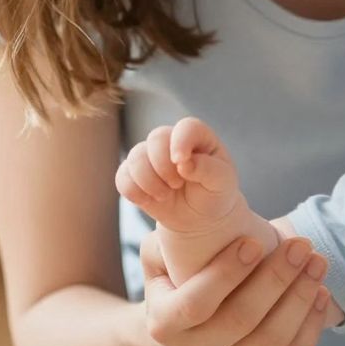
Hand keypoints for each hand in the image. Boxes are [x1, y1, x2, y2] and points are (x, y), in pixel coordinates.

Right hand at [116, 119, 242, 237]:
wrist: (201, 217)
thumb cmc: (215, 193)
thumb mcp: (222, 182)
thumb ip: (208, 169)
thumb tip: (184, 164)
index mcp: (197, 136)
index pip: (186, 127)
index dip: (180, 142)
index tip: (182, 163)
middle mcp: (171, 140)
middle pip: (156, 138)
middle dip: (164, 167)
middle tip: (177, 185)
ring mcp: (150, 156)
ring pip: (135, 158)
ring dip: (149, 182)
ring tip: (165, 195)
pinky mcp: (134, 174)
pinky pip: (122, 178)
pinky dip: (135, 192)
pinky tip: (150, 200)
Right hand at [141, 224, 332, 345]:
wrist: (198, 324)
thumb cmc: (184, 276)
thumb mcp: (164, 254)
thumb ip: (169, 238)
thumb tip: (186, 216)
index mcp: (163, 327)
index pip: (195, 304)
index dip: (227, 273)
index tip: (255, 241)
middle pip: (240, 320)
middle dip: (276, 278)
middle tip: (300, 246)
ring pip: (271, 339)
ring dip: (300, 297)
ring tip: (317, 262)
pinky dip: (311, 324)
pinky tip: (320, 292)